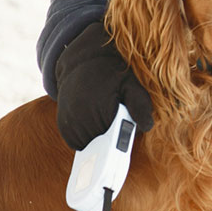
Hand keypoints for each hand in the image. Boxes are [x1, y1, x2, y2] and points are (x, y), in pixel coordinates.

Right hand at [55, 22, 154, 149]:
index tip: (130, 133)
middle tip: (121, 121)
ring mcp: (69, 124)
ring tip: (108, 120)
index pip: (118, 138)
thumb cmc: (112, 73)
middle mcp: (80, 119)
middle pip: (104, 145)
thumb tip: (147, 127)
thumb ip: (141, 104)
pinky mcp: (64, 127)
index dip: (127, 137)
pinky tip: (98, 124)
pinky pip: (80, 143)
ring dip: (102, 141)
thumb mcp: (132, 83)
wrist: (82, 63)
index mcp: (100, 108)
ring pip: (91, 146)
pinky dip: (90, 139)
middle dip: (115, 139)